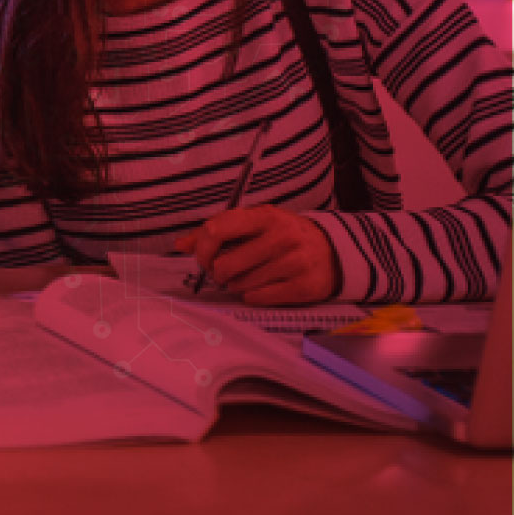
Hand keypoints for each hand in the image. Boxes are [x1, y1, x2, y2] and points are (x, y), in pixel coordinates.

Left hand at [174, 205, 339, 305]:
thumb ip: (217, 232)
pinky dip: (252, 296)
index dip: (202, 249)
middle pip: (226, 264)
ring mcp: (295, 262)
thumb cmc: (283, 235)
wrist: (334, 251)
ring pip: (241, 284)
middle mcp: (282, 237)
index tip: (204, 259)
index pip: (216, 230)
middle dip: (219, 273)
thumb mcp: (255, 225)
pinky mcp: (304, 287)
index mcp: (265, 216)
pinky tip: (261, 287)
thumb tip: (180, 245)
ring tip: (249, 277)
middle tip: (225, 273)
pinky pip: (258, 298)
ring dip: (237, 285)